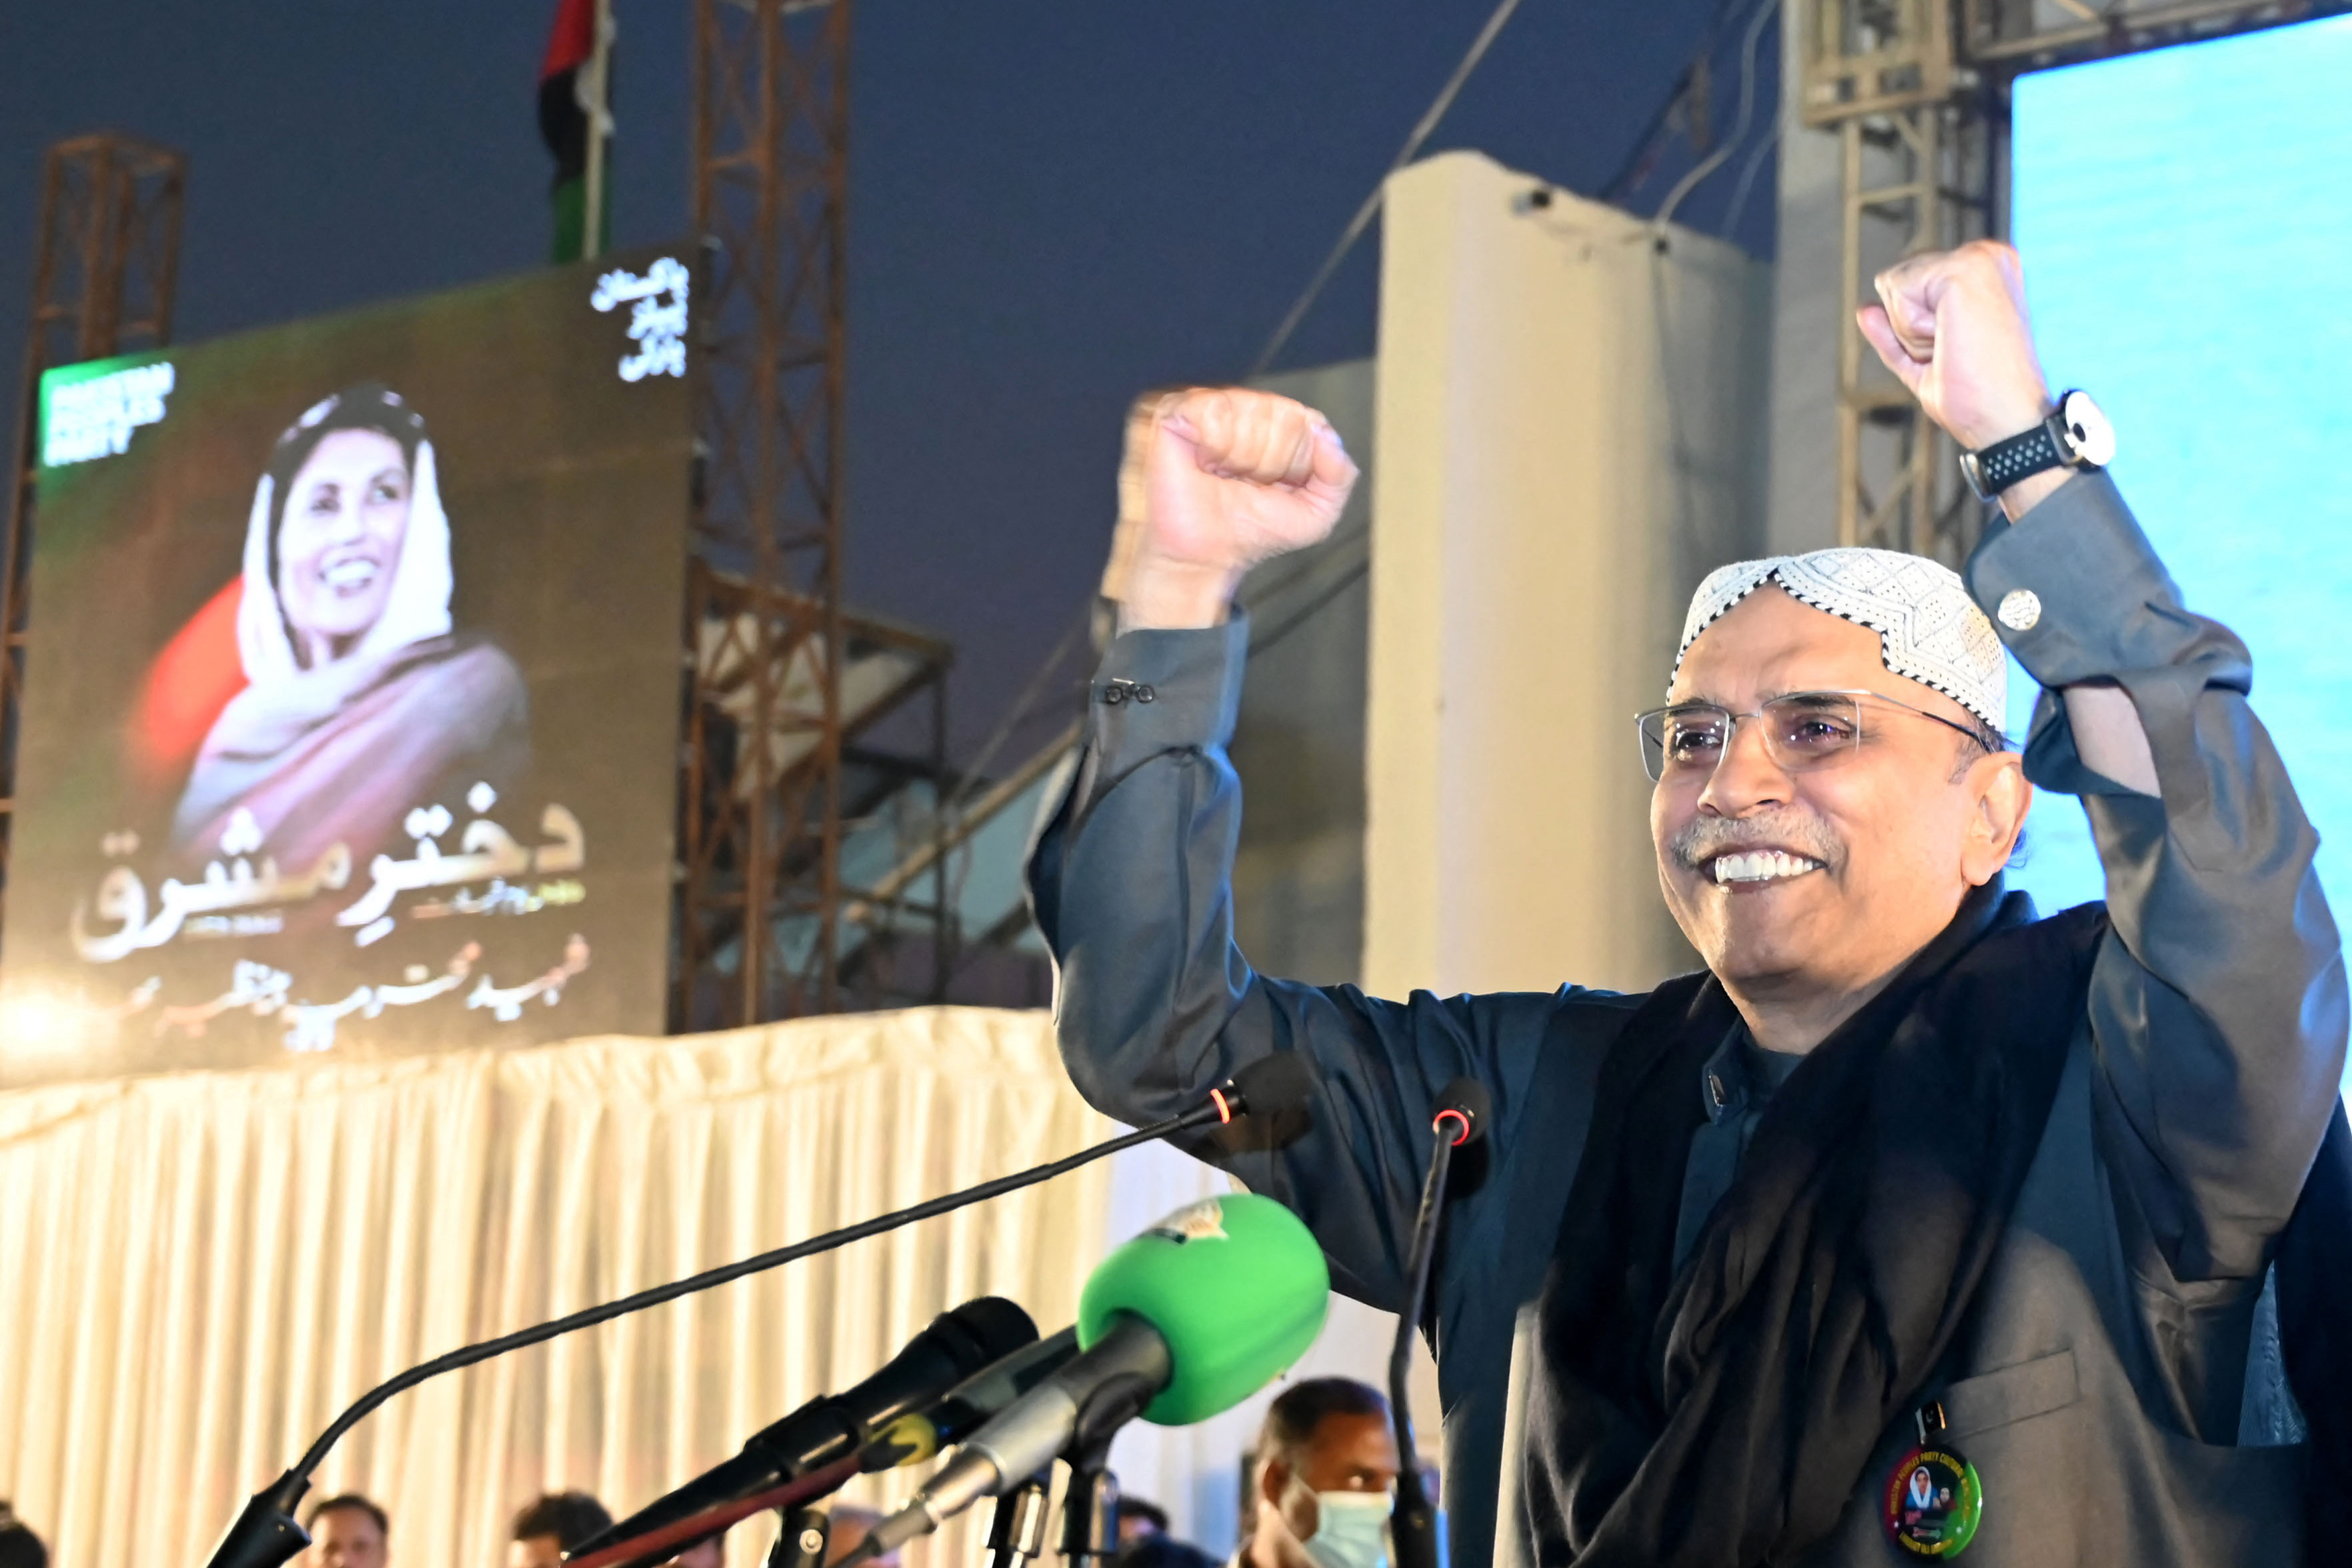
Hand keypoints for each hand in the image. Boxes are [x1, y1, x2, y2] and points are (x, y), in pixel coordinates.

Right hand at [1108, 387, 1357, 629]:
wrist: (1205, 557)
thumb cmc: (1251, 533)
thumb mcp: (1317, 515)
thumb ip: (1340, 476)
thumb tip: (1327, 435)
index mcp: (1279, 424)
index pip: (1307, 421)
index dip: (1296, 460)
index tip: (1277, 486)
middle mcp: (1246, 409)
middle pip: (1281, 414)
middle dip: (1270, 461)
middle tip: (1246, 484)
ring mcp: (1211, 409)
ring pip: (1249, 410)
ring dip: (1242, 457)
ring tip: (1223, 476)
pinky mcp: (1176, 414)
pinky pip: (1212, 410)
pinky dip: (1215, 445)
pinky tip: (1204, 463)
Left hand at [1858, 240, 2054, 454]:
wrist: (2005, 419)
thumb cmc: (1975, 398)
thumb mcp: (1922, 361)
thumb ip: (1894, 332)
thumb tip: (1865, 310)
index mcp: (1983, 272)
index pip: (1906, 284)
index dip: (1912, 331)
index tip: (1955, 351)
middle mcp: (1986, 254)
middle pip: (1893, 282)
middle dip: (1908, 330)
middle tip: (1954, 352)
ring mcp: (1978, 255)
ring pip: (1891, 285)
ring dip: (1910, 332)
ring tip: (1955, 347)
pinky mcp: (1965, 266)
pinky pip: (1897, 292)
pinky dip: (1911, 330)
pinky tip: (1951, 339)